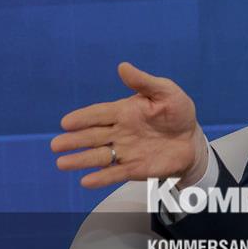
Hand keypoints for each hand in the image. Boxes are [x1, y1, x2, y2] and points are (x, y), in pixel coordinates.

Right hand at [50, 62, 208, 188]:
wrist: (192, 139)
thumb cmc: (177, 112)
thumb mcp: (165, 92)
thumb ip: (143, 82)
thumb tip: (122, 66)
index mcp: (124, 111)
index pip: (98, 114)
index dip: (83, 118)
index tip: (66, 122)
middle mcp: (120, 132)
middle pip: (92, 136)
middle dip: (74, 141)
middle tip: (55, 145)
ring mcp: (126, 151)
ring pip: (99, 156)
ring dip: (81, 160)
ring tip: (62, 163)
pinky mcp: (135, 168)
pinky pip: (116, 173)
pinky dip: (101, 178)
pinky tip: (86, 181)